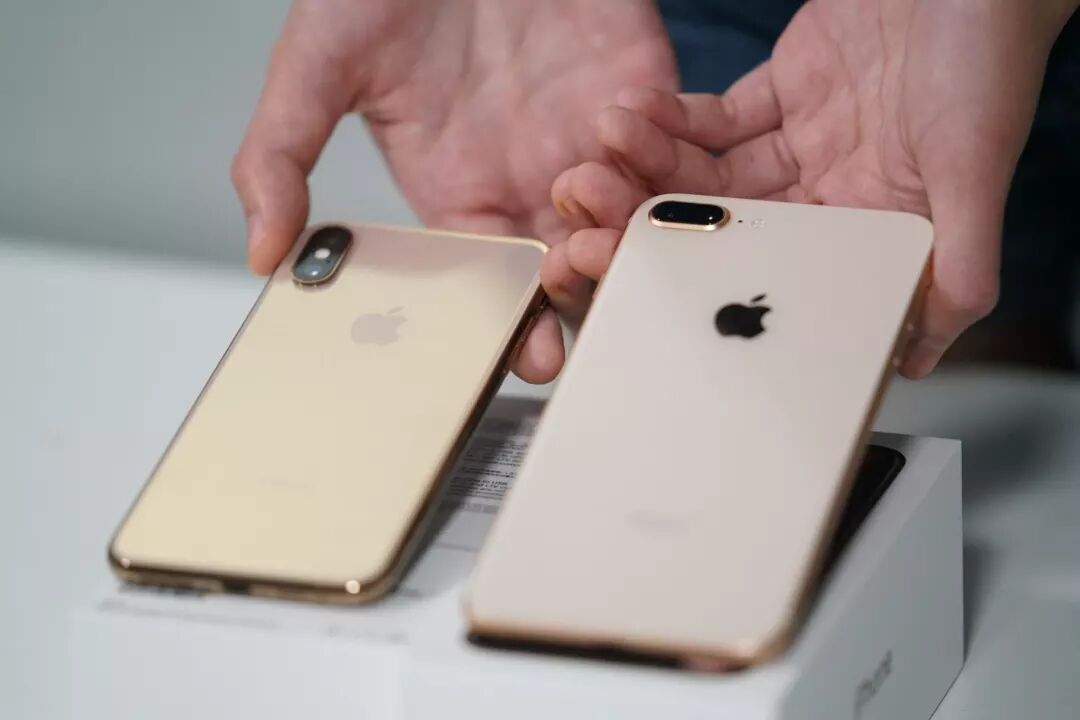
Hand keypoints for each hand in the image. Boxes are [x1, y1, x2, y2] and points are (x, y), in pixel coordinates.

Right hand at [232, 0, 676, 381]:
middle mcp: (531, 182)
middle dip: (583, 284)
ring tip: (590, 193)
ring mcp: (592, 141)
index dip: (519, 326)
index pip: (499, 287)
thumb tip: (263, 254)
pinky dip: (662, 143)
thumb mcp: (317, 67)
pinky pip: (677, 145)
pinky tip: (620, 117)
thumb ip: (281, 158)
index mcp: (462, 198)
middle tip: (571, 270)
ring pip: (634, 218)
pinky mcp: (644, 93)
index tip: (533, 356)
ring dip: (623, 216)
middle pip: (579, 269)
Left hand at [551, 0, 1075, 376]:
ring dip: (649, 165)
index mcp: (869, 230)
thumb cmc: (991, 53)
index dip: (693, 273)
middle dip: (649, 219)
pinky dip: (672, 119)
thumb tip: (922, 355)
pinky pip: (716, 119)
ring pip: (709, 173)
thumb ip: (960, 262)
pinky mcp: (785, 97)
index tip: (625, 267)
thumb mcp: (978, 165)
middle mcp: (831, 197)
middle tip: (586, 214)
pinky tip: (630, 115)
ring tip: (598, 151)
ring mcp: (803, 147)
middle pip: (723, 226)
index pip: (765, 271)